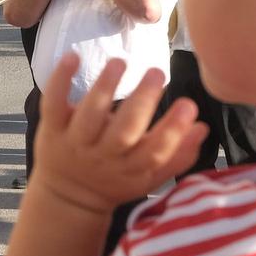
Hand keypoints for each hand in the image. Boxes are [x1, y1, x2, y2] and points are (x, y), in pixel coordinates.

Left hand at [34, 55, 203, 214]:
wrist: (69, 198)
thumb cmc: (116, 181)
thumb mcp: (148, 177)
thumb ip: (177, 154)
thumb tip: (202, 127)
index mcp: (131, 170)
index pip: (155, 152)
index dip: (173, 131)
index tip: (189, 105)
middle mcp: (104, 158)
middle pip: (124, 132)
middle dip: (141, 102)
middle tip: (157, 73)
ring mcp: (76, 144)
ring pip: (90, 117)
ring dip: (105, 88)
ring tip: (120, 62)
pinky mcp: (52, 131)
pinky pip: (53, 105)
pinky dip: (60, 81)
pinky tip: (72, 57)